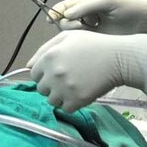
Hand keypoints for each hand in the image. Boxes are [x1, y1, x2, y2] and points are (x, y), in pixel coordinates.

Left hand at [28, 31, 146, 111]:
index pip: (34, 74)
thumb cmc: (93, 45)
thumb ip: (44, 49)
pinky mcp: (77, 100)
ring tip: (74, 88)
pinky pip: (66, 108)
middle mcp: (53, 73)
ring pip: (52, 100)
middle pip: (41, 89)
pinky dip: (72, 104)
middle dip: (51, 86)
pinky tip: (81, 94)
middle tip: (67, 80)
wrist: (118, 58)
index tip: (56, 73)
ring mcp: (64, 88)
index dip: (44, 74)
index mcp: (49, 57)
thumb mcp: (67, 37)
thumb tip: (28, 66)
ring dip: (60, 96)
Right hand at [49, 0, 146, 42]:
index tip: (50, 19)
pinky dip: (81, 43)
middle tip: (78, 25)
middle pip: (64, 21)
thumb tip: (67, 15)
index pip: (65, 7)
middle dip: (66, 23)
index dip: (55, 12)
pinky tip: (90, 41)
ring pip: (72, 34)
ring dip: (74, 32)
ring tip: (88, 31)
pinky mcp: (99, 43)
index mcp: (88, 4)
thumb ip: (87, 5)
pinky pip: (83, 44)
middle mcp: (87, 17)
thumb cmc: (130, 6)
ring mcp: (93, 31)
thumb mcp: (108, 1)